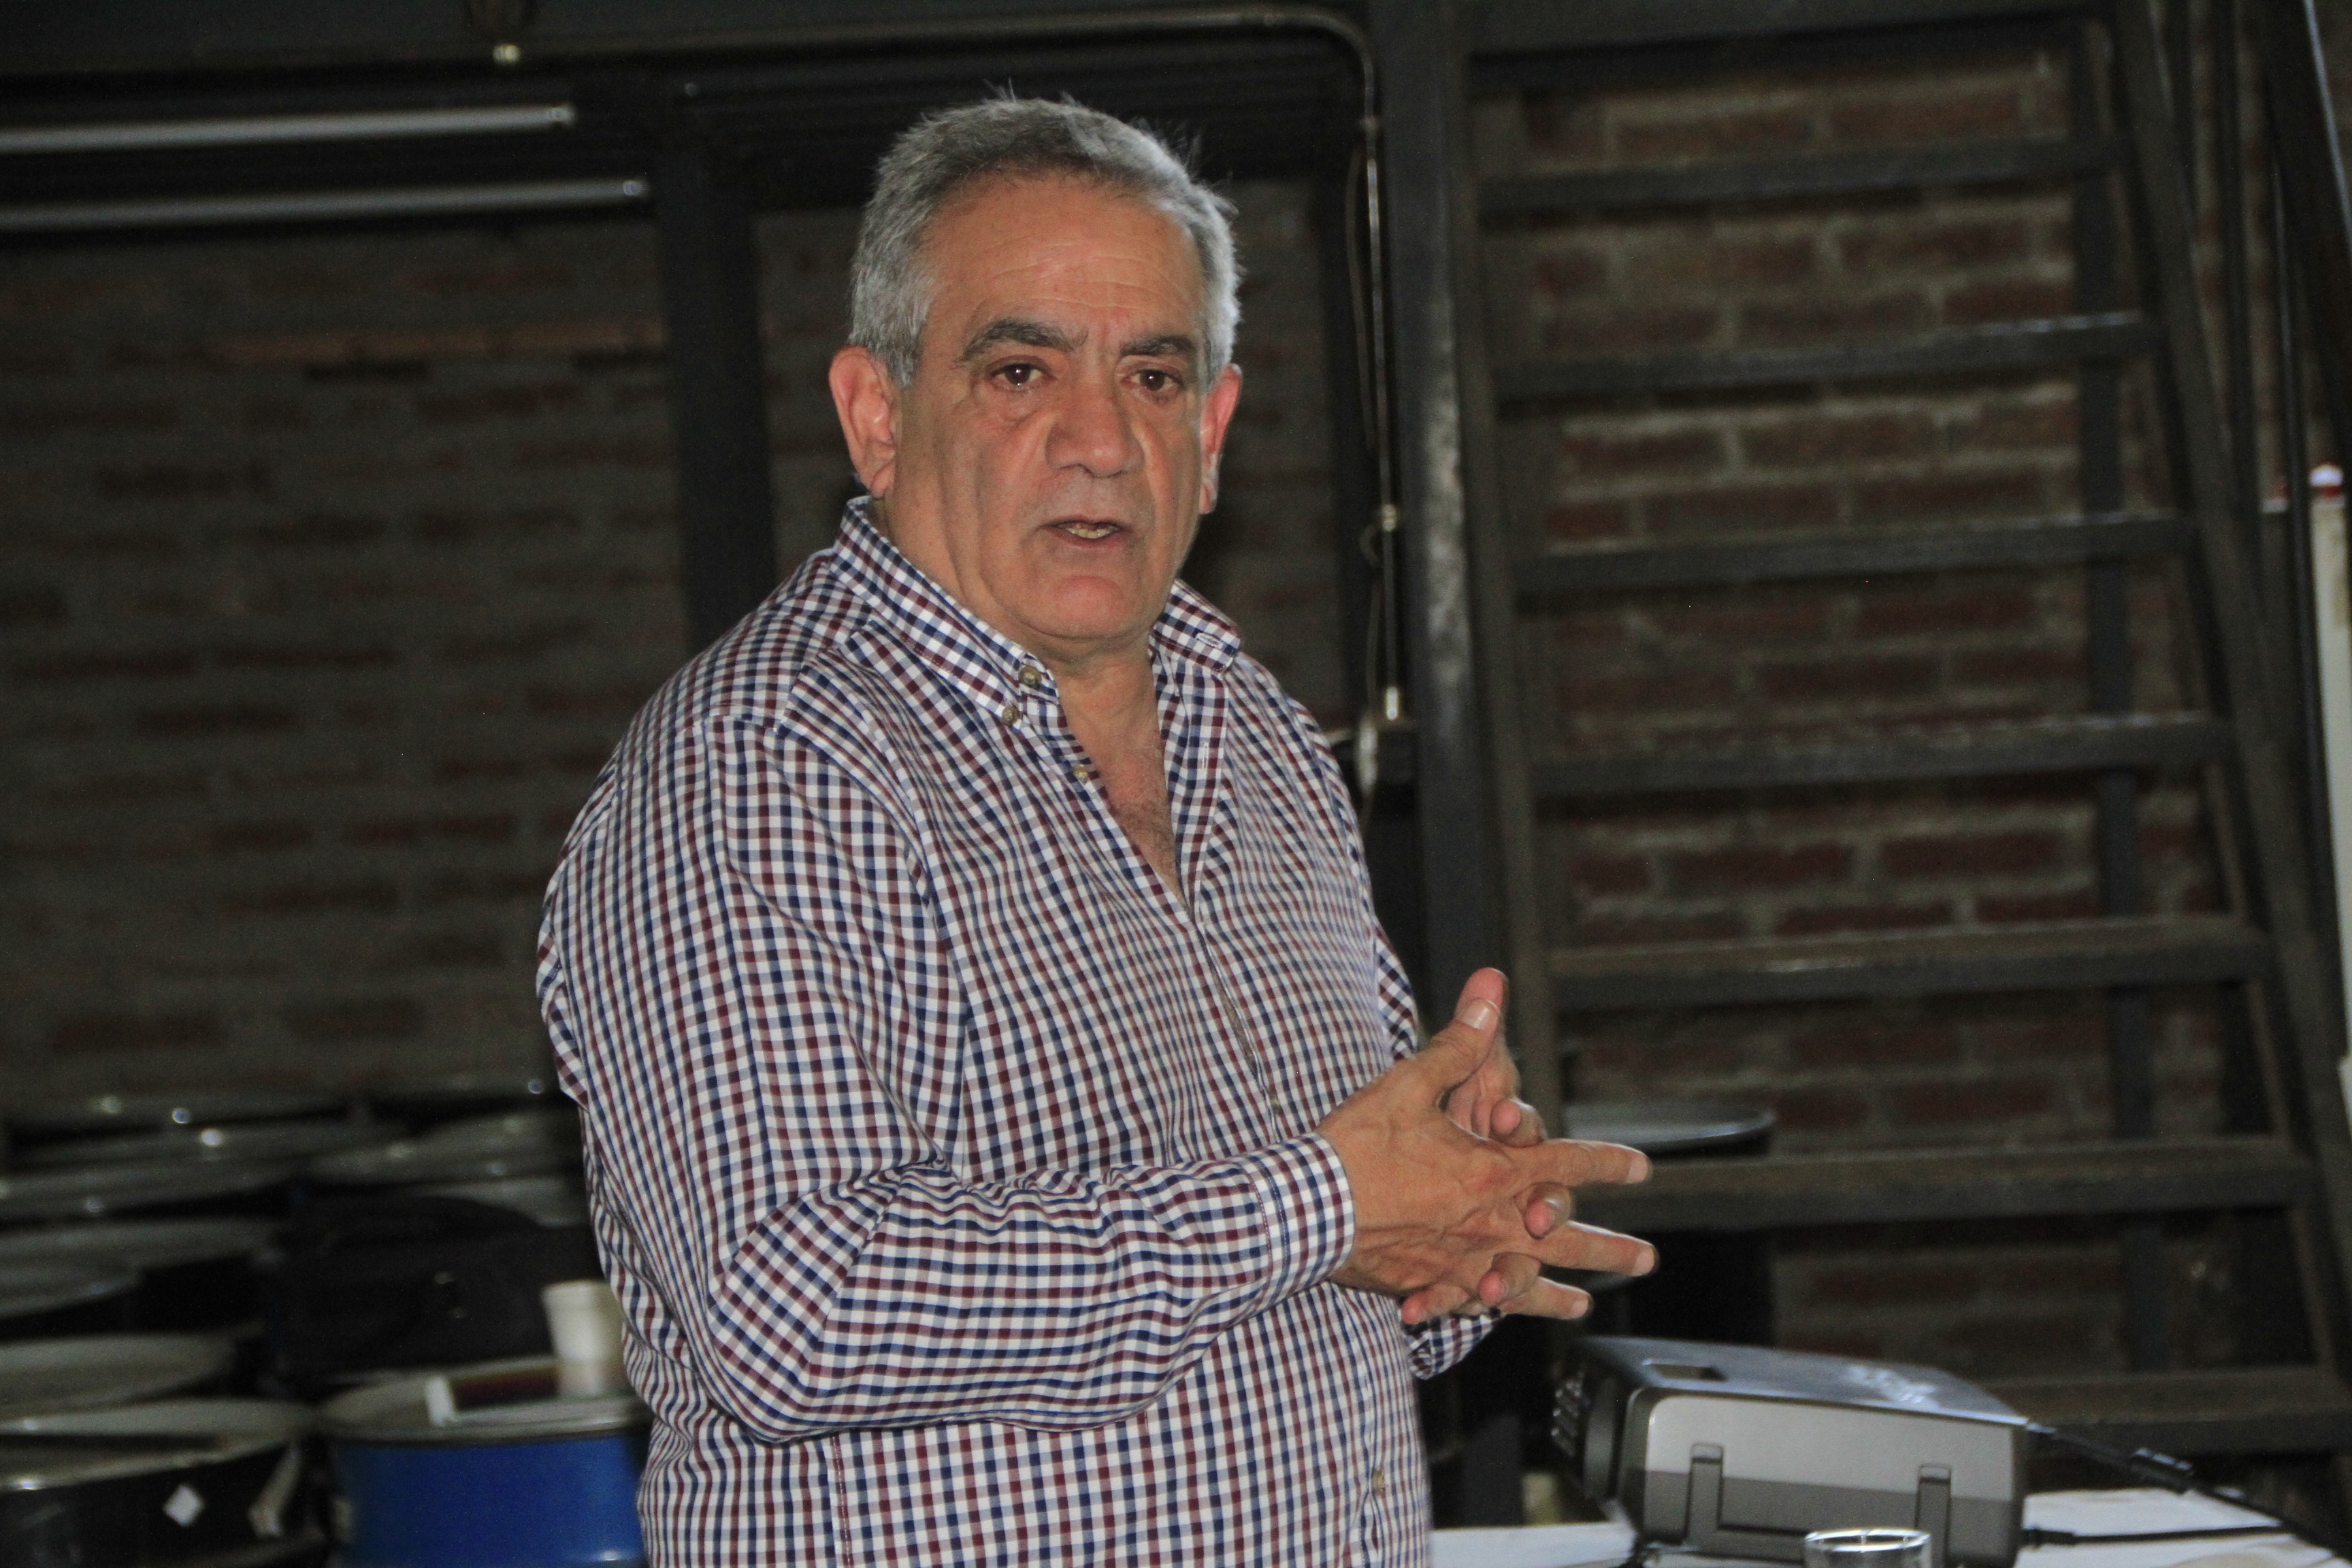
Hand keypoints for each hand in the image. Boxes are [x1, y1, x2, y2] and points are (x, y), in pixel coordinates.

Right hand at [1318, 979, 1655, 1323]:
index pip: (1564, 1164)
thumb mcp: (1408, 1084)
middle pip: (1562, 1238)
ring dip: (1558, 1295)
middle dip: (1607, 1249)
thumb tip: (1492, 988)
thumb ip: (1458, 1043)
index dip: (1606, 1163)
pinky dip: (1488, 1309)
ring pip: (1523, 1282)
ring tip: (1584, 1305)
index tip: (1640, 1169)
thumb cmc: (1356, 1145)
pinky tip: (1495, 1314)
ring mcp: (1459, 1260)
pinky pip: (1469, 1302)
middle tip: (1644, 1260)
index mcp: (1490, 1172)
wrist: (1306, 1210)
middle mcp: (1486, 1223)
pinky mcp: (1425, 1283)